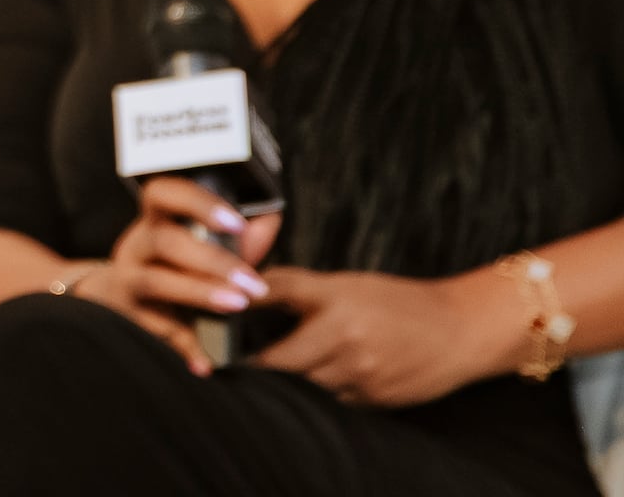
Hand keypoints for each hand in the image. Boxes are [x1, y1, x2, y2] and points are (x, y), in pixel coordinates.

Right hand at [66, 177, 280, 374]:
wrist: (115, 298)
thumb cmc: (173, 268)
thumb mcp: (201, 247)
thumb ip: (239, 236)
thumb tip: (270, 217)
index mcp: (155, 221)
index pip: (163, 193)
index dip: (198, 203)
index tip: (236, 222)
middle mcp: (135, 247)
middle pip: (164, 241)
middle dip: (213, 261)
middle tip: (253, 285)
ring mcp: (125, 281)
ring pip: (153, 281)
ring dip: (198, 292)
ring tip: (236, 305)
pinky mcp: (125, 317)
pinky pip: (156, 331)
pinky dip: (184, 347)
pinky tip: (207, 362)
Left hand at [256, 267, 533, 406]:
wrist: (462, 331)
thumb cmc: (398, 301)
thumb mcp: (346, 283)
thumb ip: (294, 286)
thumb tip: (246, 286)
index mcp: (336, 303)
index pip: (271, 304)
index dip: (242, 323)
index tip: (222, 332)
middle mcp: (346, 341)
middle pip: (282, 361)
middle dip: (266, 361)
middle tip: (250, 355)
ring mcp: (361, 375)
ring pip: (306, 383)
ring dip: (298, 376)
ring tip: (300, 362)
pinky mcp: (373, 401)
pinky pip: (333, 398)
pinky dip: (326, 389)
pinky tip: (336, 374)